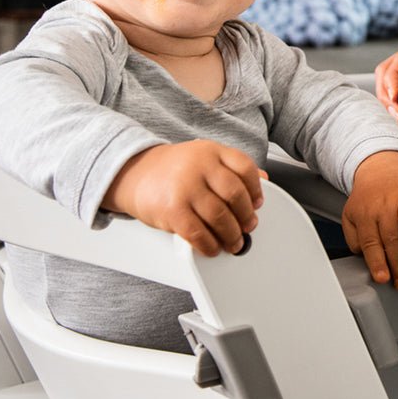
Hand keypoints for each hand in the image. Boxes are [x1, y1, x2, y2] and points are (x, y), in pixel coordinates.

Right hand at [102, 140, 265, 255]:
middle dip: (245, 216)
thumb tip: (263, 180)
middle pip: (235, 194)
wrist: (134, 172)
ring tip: (234, 242)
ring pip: (219, 216)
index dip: (256, 189)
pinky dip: (210, 245)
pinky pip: (198, 233)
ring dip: (231, 235)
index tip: (258, 204)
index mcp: (212, 151)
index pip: (244, 167)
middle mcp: (200, 166)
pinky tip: (213, 248)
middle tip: (248, 227)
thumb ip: (232, 167)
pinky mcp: (172, 210)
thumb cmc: (173, 169)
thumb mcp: (205, 157)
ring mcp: (185, 187)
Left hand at [340, 152, 397, 289]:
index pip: (371, 242)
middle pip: (391, 237)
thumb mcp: (351, 217)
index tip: (383, 277)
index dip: (377, 261)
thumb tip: (366, 259)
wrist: (379, 169)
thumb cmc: (368, 199)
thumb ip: (355, 239)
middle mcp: (385, 206)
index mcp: (366, 214)